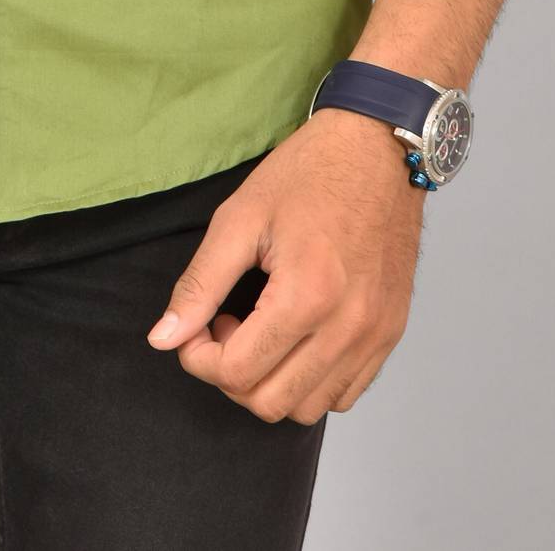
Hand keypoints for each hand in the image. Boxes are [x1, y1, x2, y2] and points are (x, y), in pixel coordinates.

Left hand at [144, 107, 425, 422]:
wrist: (377, 147)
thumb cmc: (308, 173)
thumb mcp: (239, 216)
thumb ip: (199, 284)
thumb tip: (163, 339)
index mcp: (306, 295)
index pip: (236, 373)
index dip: (199, 357)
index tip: (199, 323)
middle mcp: (348, 327)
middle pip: (269, 403)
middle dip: (230, 374)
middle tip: (226, 324)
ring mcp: (375, 335)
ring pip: (308, 408)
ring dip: (271, 382)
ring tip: (262, 329)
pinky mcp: (391, 333)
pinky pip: (344, 394)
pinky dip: (311, 382)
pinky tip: (296, 337)